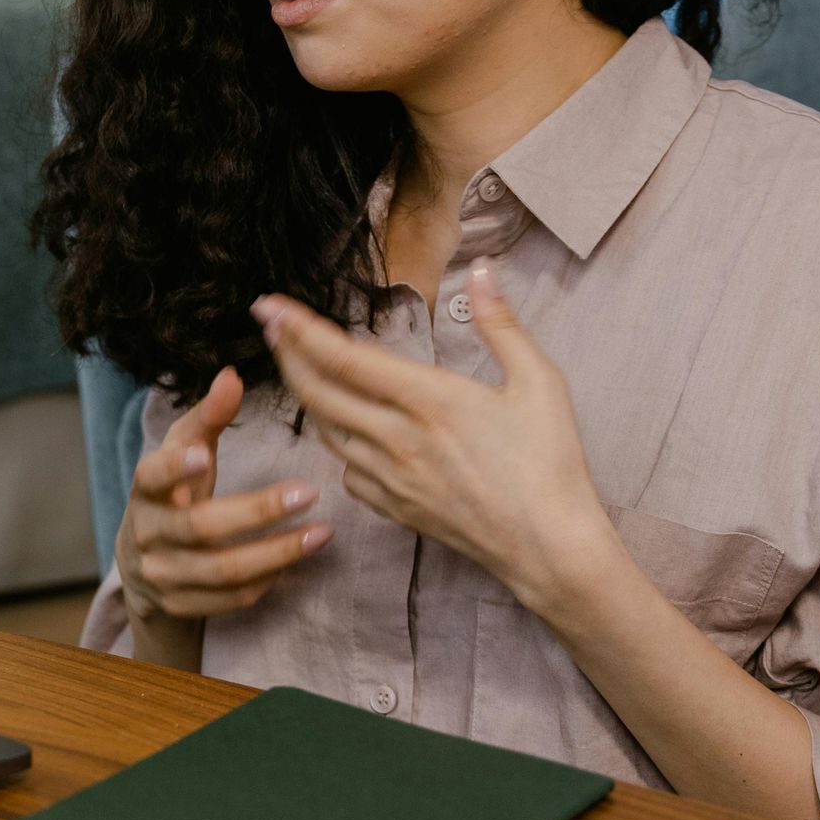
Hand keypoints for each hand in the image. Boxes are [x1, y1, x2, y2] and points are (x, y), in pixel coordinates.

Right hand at [114, 365, 331, 664]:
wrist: (143, 565)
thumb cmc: (174, 492)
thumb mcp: (184, 451)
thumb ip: (209, 416)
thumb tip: (232, 375)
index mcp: (146, 489)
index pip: (152, 476)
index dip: (175, 468)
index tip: (204, 454)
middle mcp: (148, 534)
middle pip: (201, 527)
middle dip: (257, 511)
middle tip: (308, 492)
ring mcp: (162, 575)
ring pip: (222, 570)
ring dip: (277, 553)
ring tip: (322, 532)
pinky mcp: (181, 606)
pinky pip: (230, 599)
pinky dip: (266, 581)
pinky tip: (296, 562)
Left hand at [251, 262, 610, 621]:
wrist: (549, 548)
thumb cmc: (550, 464)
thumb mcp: (539, 383)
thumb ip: (502, 323)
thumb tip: (481, 271)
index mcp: (430, 400)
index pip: (345, 358)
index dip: (300, 329)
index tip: (270, 307)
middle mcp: (399, 439)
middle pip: (318, 393)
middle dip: (287, 355)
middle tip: (269, 328)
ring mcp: (393, 479)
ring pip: (328, 432)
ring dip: (307, 397)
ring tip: (300, 370)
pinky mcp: (397, 509)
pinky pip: (348, 473)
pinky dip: (338, 446)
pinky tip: (345, 432)